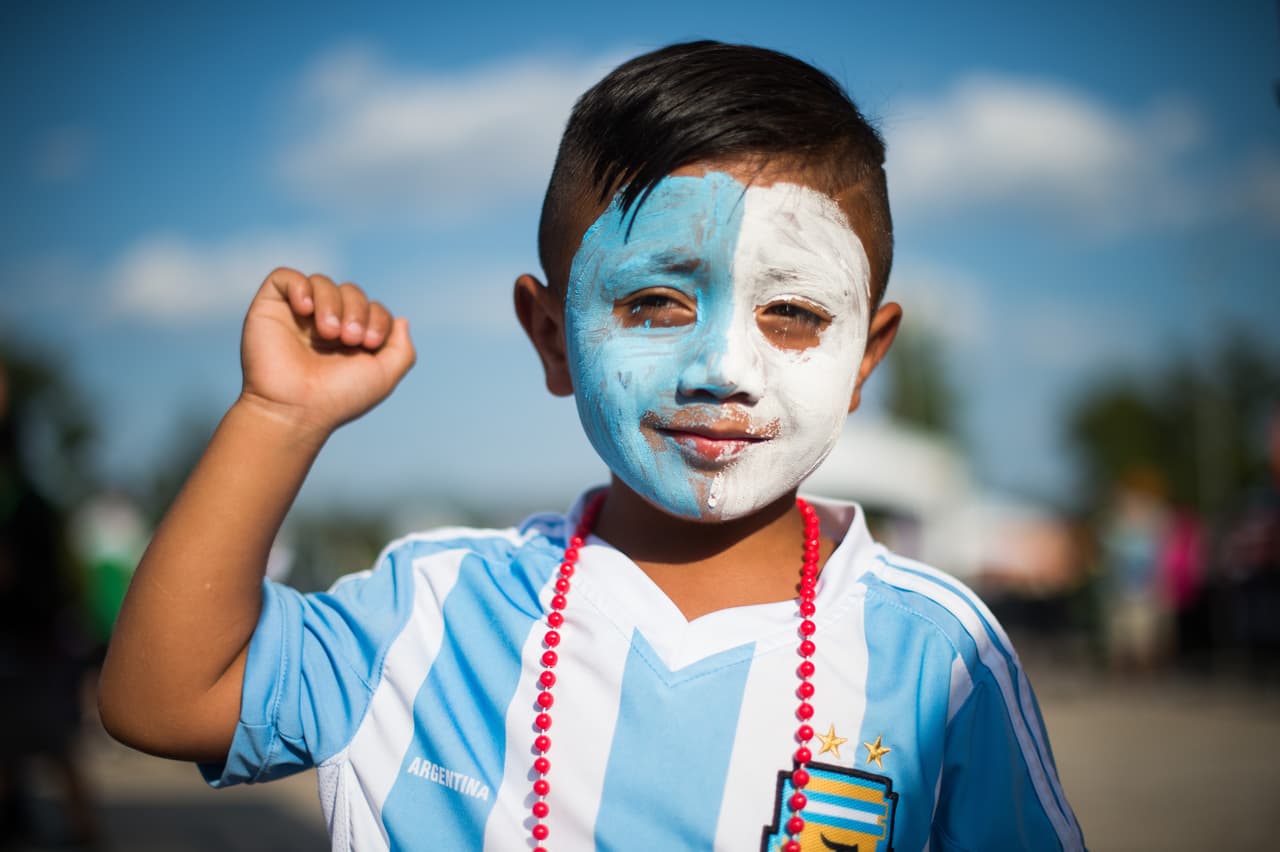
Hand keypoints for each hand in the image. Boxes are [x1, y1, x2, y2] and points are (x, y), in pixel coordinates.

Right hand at [238, 268, 415, 434]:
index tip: (369, 343)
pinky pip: (285, 277)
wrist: (295, 409)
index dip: (378, 318)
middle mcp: (323, 324)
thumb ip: (402, 350)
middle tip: (350, 338)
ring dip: (332, 302)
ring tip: (329, 332)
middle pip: (351, 291)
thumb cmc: (338, 398)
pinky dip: (300, 286)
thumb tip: (402, 319)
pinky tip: (305, 309)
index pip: (373, 308)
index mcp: (350, 339)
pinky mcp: (270, 308)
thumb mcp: (383, 376)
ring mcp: (297, 316)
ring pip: (322, 282)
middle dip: (358, 310)